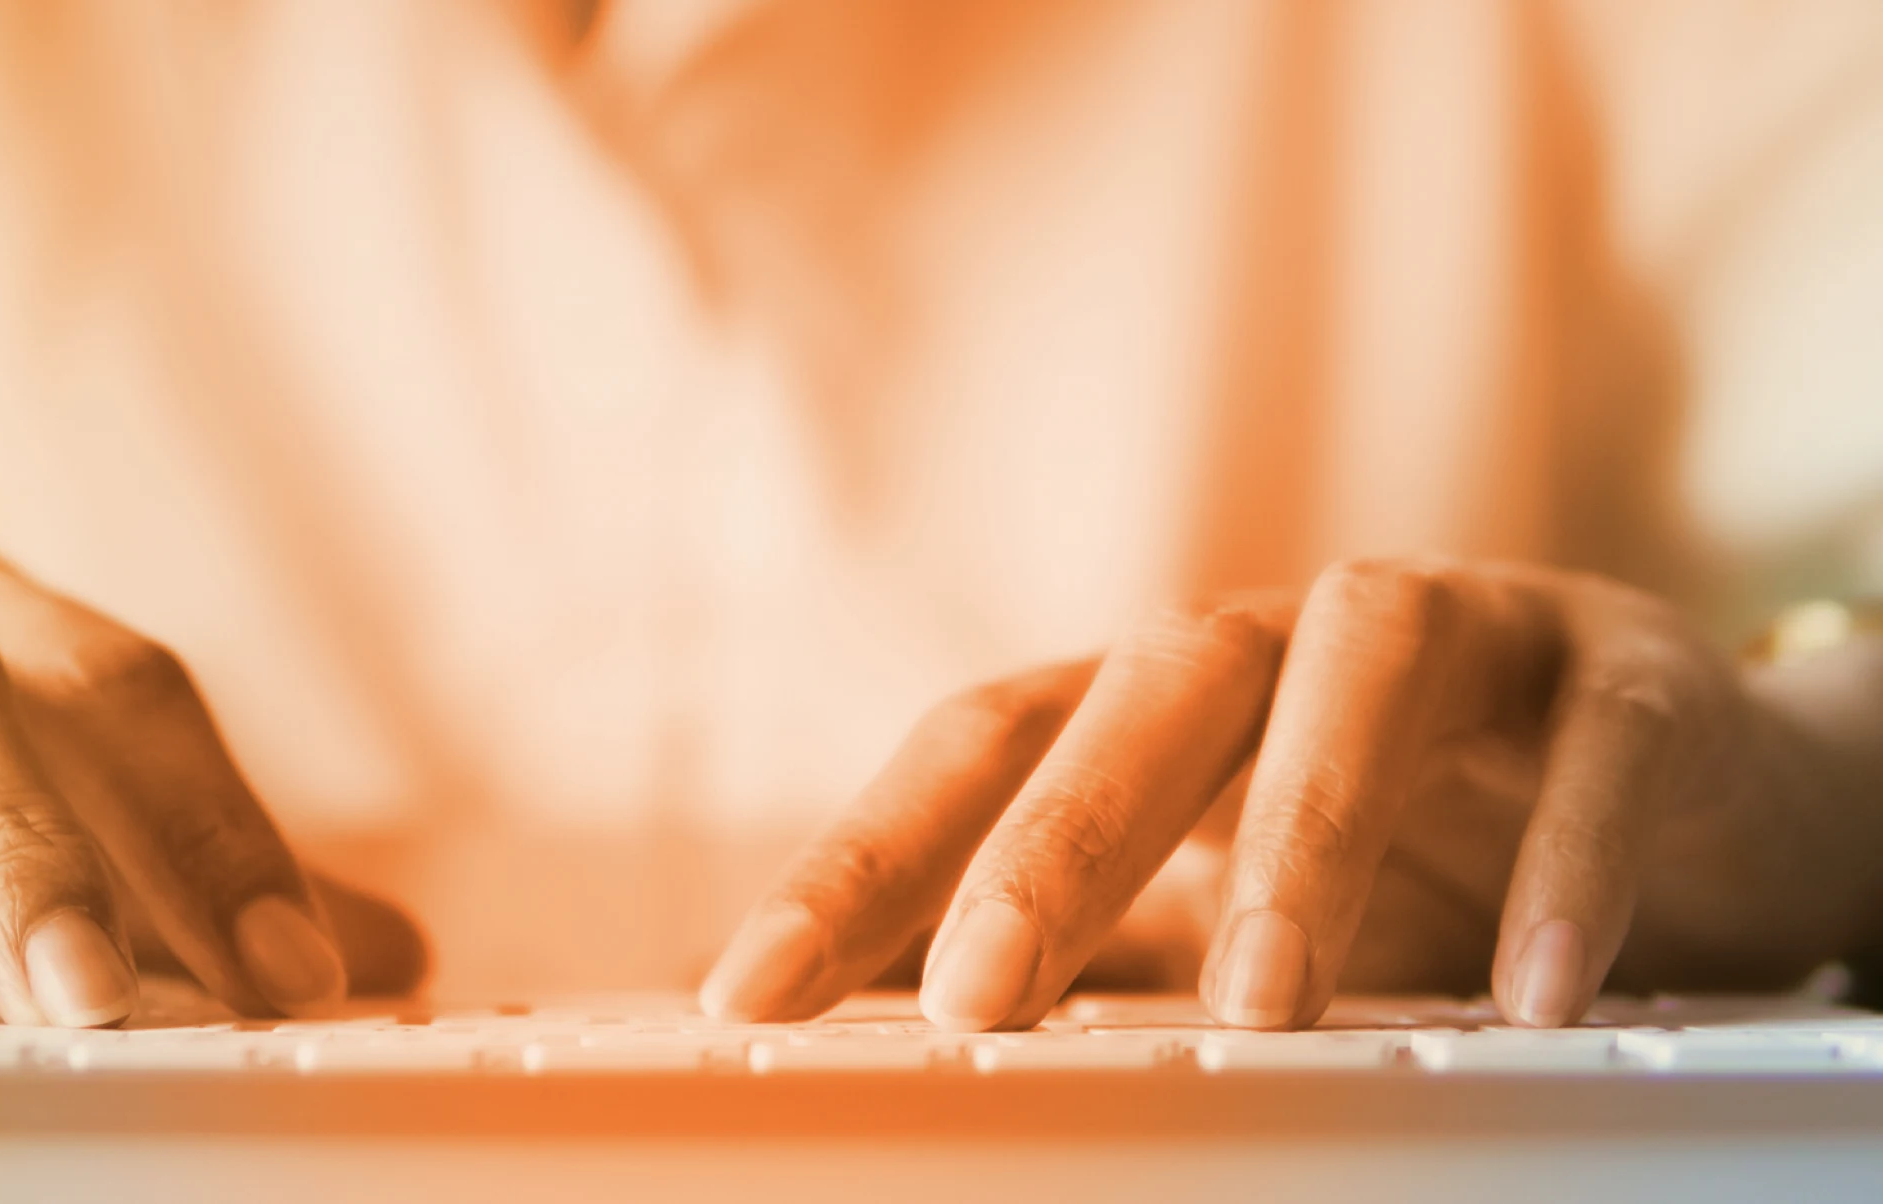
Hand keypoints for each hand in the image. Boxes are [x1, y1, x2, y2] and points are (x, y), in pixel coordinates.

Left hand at [702, 558, 1882, 1029]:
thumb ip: (1076, 947)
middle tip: (978, 997)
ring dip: (1305, 837)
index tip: (746, 994)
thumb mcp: (1219, 898)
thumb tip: (868, 1017)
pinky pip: (1596, 744)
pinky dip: (1568, 858)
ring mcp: (1461, 629)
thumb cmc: (1413, 842)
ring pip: (1356, 684)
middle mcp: (1283, 635)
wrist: (1682, 785)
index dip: (860, 860)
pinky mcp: (1625, 671)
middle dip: (1052, 843)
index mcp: (1160, 690)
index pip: (980, 747)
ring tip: (1267, 1006)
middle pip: (1143, 695)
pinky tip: (1535, 991)